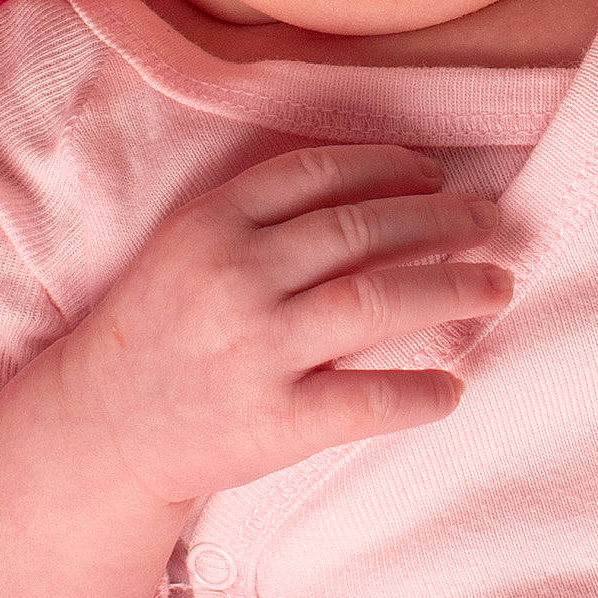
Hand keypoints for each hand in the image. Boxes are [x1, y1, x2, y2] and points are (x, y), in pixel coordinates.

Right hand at [57, 143, 510, 506]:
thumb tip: (387, 190)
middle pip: (363, 231)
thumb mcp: (190, 246)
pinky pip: (368, 401)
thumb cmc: (161, 329)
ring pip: (378, 302)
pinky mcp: (272, 422)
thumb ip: (266, 216)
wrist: (99, 431)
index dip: (389, 165)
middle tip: (492, 222)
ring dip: (453, 289)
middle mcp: (236, 277)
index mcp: (212, 222)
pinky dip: (419, 394)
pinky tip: (453, 387)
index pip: (319, 173)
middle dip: (443, 221)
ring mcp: (255, 350)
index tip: (435, 172)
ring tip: (498, 286)